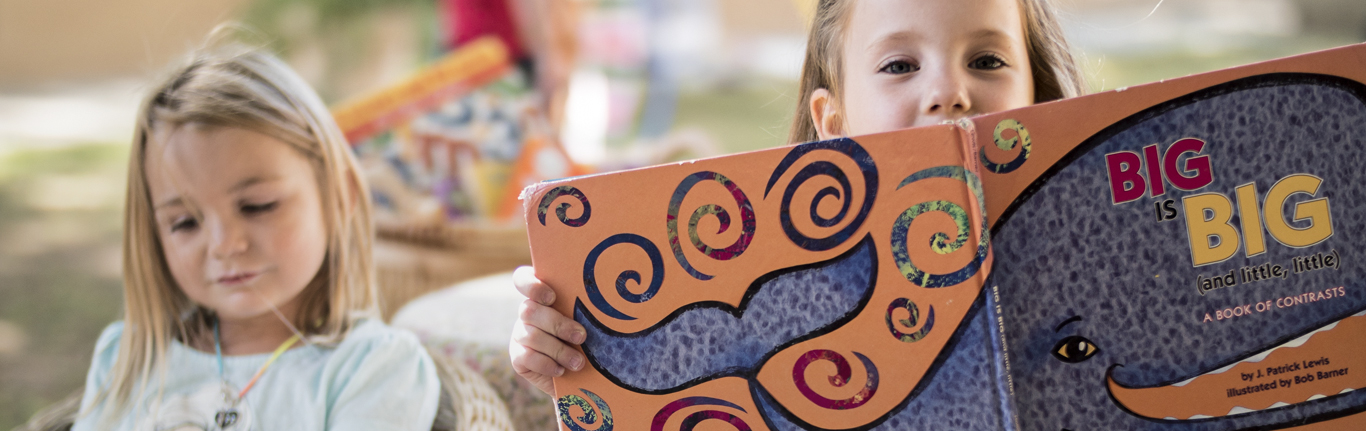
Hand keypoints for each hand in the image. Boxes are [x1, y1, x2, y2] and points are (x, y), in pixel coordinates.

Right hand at [509, 265, 586, 395]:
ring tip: (578, 362)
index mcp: (542, 296)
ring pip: (530, 335)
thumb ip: (587, 308)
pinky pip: (526, 357)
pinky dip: (547, 364)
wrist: (579, 374)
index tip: (552, 297)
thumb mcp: (589, 322)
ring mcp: (519, 334)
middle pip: (529, 310)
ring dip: (558, 350)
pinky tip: (561, 370)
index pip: (522, 279)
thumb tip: (604, 300)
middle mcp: (527, 312)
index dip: (531, 285)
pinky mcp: (517, 356)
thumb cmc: (589, 340)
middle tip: (581, 337)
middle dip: (558, 324)